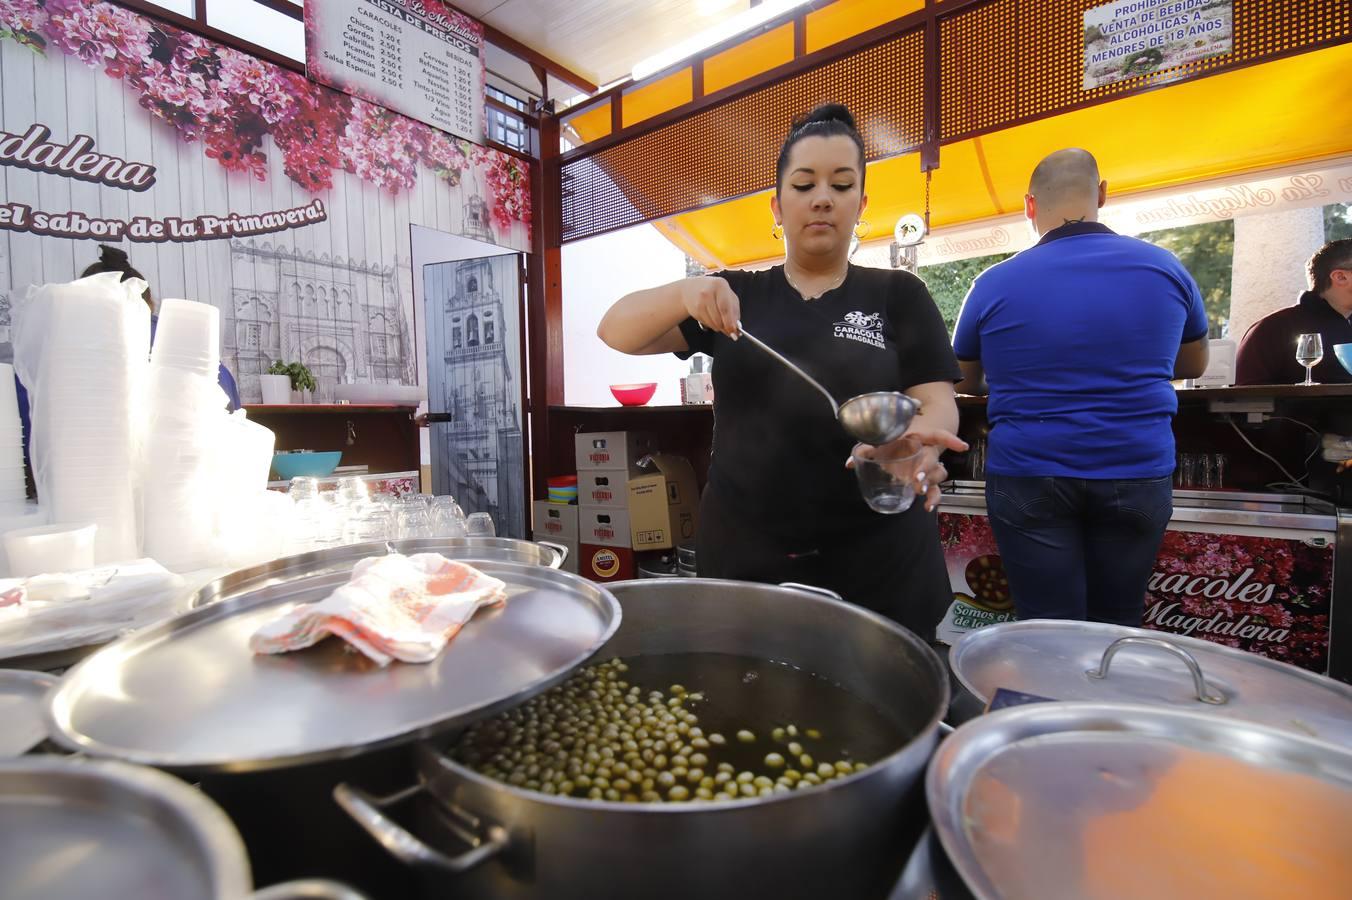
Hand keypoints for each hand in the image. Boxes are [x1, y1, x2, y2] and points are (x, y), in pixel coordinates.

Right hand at [681, 276, 741, 337]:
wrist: (692, 288)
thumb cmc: (715, 292)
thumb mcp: (728, 295)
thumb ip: (734, 310)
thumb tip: (737, 327)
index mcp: (720, 285)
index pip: (725, 307)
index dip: (729, 321)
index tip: (734, 330)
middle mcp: (708, 293)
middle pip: (718, 317)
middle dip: (725, 327)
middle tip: (731, 333)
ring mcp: (699, 302)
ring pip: (712, 322)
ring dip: (719, 327)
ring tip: (722, 322)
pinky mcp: (694, 310)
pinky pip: (706, 323)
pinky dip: (712, 324)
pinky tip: (712, 317)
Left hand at [846, 427, 967, 512]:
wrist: (906, 441)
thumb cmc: (894, 439)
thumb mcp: (881, 441)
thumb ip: (865, 449)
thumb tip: (849, 463)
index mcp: (918, 437)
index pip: (938, 436)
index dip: (950, 440)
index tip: (963, 446)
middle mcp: (927, 452)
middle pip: (933, 459)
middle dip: (925, 469)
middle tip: (915, 480)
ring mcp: (929, 467)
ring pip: (938, 475)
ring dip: (929, 483)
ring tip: (920, 492)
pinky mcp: (927, 481)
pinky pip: (935, 490)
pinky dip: (932, 499)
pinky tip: (927, 508)